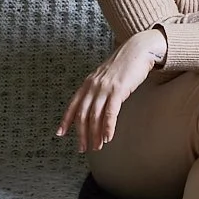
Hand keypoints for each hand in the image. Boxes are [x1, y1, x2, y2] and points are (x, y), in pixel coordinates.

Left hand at [58, 28, 163, 153]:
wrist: (138, 50)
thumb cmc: (124, 64)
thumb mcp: (106, 76)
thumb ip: (98, 89)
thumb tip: (95, 104)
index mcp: (88, 83)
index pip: (73, 105)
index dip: (66, 120)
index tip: (60, 133)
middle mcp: (93, 86)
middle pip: (82, 114)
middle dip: (81, 134)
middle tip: (82, 148)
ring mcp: (104, 88)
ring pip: (95, 116)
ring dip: (95, 134)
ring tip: (97, 147)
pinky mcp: (118, 90)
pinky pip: (110, 112)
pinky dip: (107, 127)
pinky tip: (108, 137)